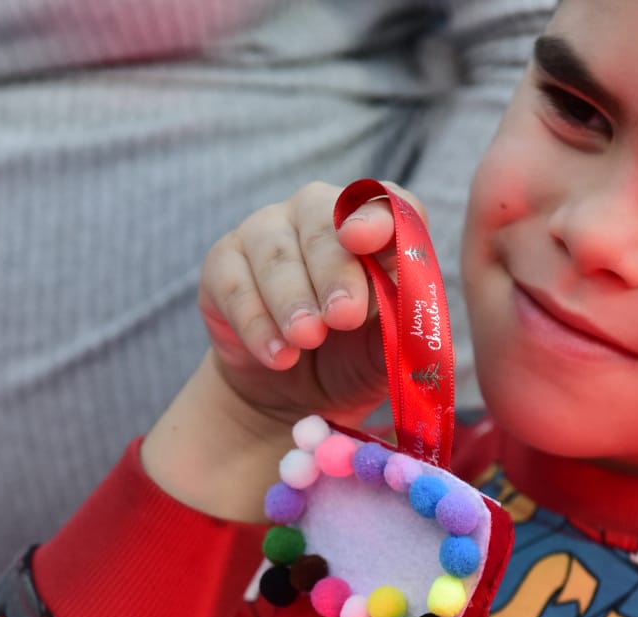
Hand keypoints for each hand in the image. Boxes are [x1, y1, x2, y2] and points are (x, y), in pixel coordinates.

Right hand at [198, 180, 422, 431]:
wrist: (293, 396)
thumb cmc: (354, 361)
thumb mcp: (389, 352)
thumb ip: (404, 330)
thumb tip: (413, 323)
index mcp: (375, 226)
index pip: (384, 199)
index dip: (378, 214)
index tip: (368, 240)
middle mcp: (320, 214)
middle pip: (324, 219)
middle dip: (334, 270)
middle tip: (343, 317)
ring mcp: (267, 232)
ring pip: (274, 249)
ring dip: (292, 298)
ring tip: (305, 341)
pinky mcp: (224, 265)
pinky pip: (234, 282)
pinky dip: (255, 321)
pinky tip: (277, 356)